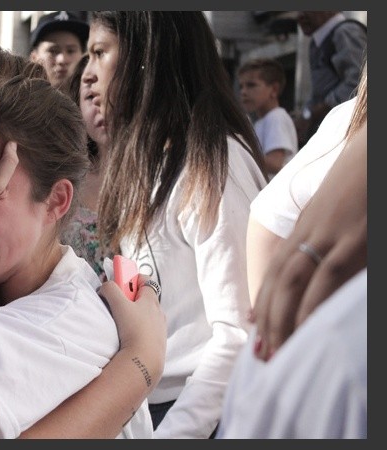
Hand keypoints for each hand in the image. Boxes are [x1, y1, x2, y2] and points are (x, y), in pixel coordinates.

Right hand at [98, 276, 165, 386]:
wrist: (144, 360)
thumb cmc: (134, 329)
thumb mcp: (118, 304)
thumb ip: (110, 289)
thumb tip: (106, 286)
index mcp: (151, 300)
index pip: (144, 280)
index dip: (132, 278)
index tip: (120, 282)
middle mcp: (158, 312)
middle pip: (143, 298)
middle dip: (129, 298)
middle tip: (116, 303)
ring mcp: (159, 328)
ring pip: (145, 315)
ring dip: (133, 314)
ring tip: (121, 322)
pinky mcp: (157, 342)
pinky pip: (146, 330)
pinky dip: (137, 329)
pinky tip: (128, 336)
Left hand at [252, 122, 366, 359]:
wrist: (376, 144)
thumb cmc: (364, 177)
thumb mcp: (337, 209)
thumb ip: (324, 234)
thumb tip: (326, 261)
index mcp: (305, 226)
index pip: (277, 270)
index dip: (264, 301)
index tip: (256, 328)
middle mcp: (309, 232)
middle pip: (278, 282)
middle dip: (267, 320)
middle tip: (262, 355)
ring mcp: (329, 236)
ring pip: (294, 286)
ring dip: (281, 321)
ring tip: (277, 353)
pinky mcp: (353, 241)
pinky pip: (326, 279)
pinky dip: (311, 306)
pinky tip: (305, 331)